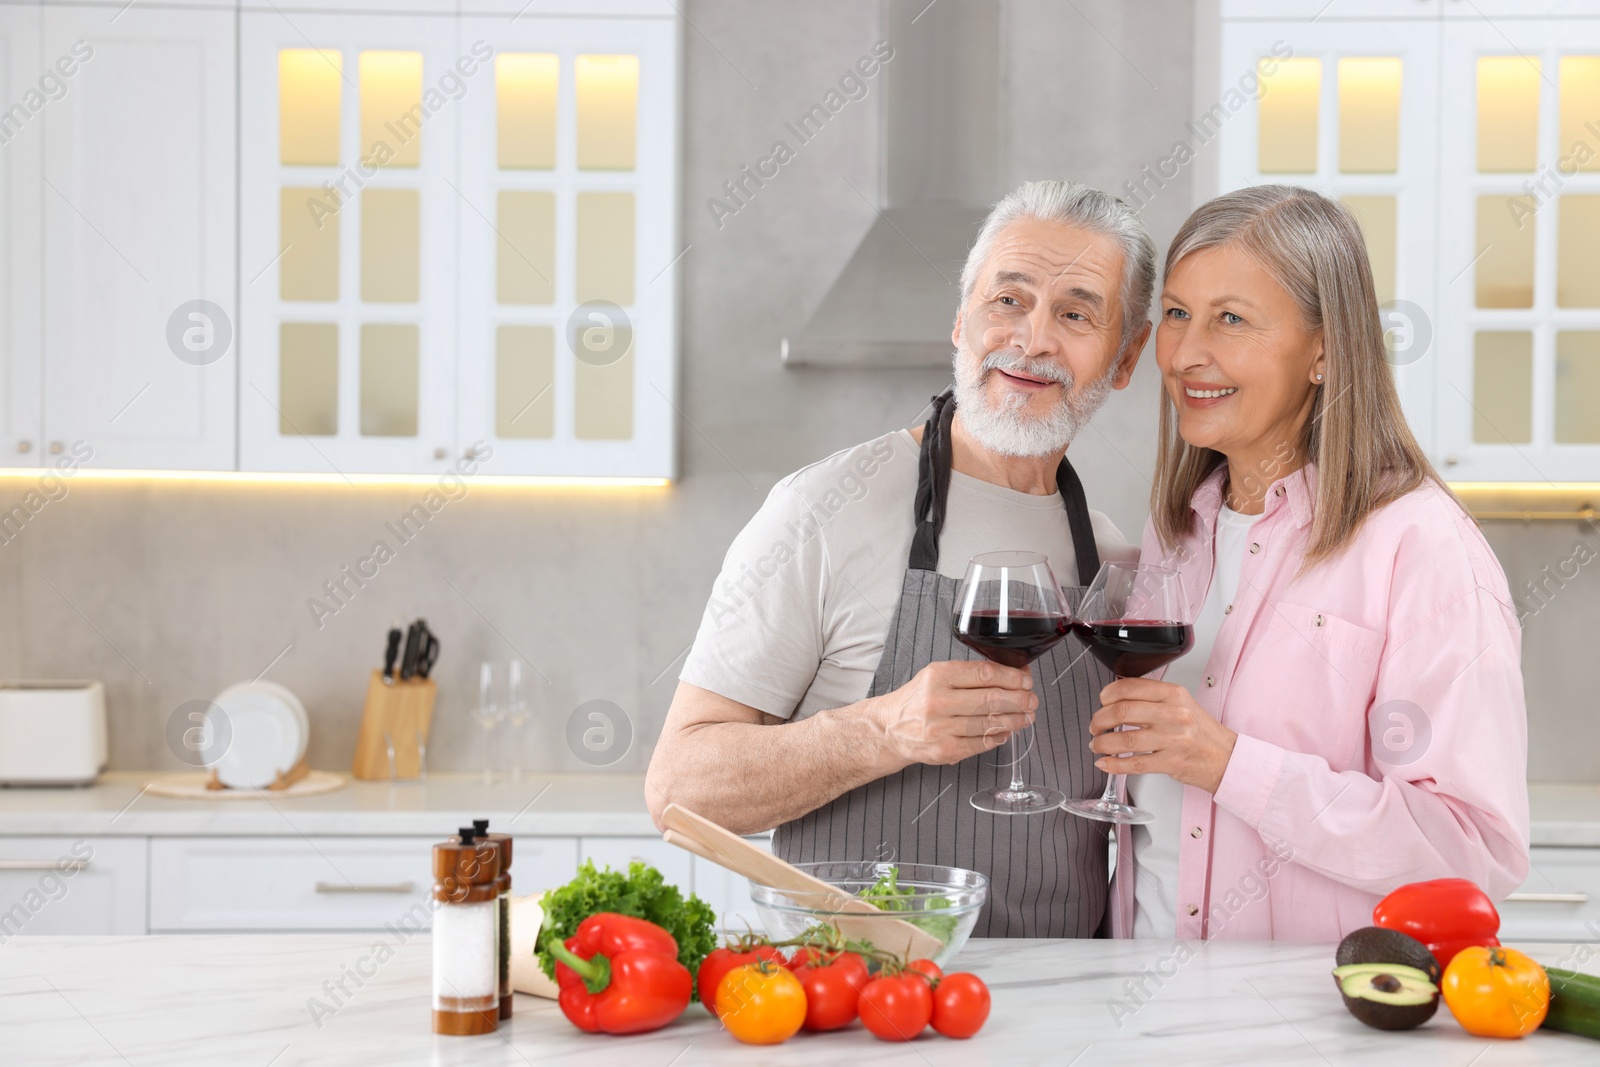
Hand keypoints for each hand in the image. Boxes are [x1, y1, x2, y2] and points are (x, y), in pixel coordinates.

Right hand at [871, 659, 1037, 767]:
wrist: (889, 729)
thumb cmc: (918, 699)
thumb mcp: (937, 676)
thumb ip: (971, 674)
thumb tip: (1013, 674)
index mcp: (937, 676)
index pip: (984, 673)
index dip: (1011, 677)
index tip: (1025, 679)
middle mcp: (937, 701)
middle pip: (991, 699)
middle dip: (1019, 699)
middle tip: (1031, 700)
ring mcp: (941, 729)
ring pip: (990, 723)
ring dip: (1015, 720)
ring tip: (1025, 716)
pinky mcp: (945, 751)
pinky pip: (981, 744)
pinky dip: (999, 737)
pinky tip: (1006, 732)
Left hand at [1089, 677, 1237, 793]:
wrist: (1227, 758)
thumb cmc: (1202, 732)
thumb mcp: (1182, 704)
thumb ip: (1153, 698)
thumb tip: (1116, 698)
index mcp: (1174, 694)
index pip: (1130, 686)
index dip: (1107, 694)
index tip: (1101, 702)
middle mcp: (1173, 714)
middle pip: (1122, 711)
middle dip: (1099, 720)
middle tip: (1095, 726)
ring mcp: (1173, 739)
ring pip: (1124, 739)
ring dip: (1102, 743)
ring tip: (1097, 745)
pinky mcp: (1172, 762)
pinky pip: (1134, 764)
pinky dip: (1114, 765)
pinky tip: (1106, 763)